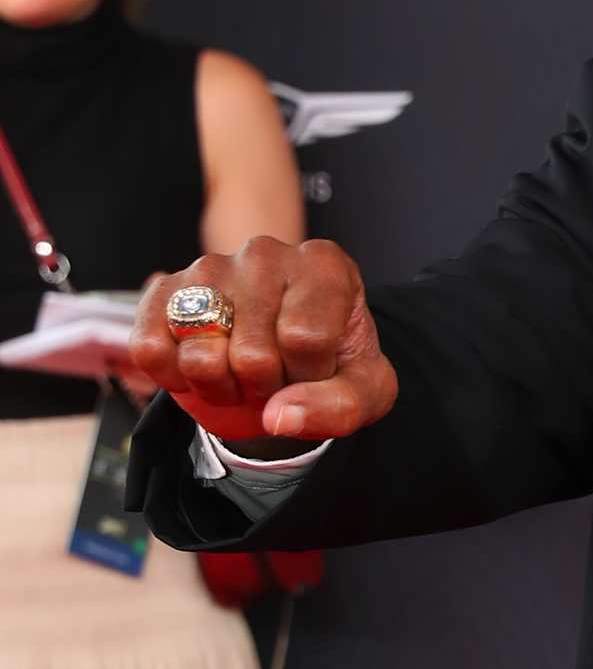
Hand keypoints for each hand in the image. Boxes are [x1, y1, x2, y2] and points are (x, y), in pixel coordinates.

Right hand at [129, 237, 397, 442]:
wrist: (286, 352)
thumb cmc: (332, 362)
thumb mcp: (365, 390)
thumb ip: (341, 406)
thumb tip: (279, 416)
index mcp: (324, 265)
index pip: (306, 337)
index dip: (309, 374)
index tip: (314, 366)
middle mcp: (265, 253)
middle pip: (253, 355)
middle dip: (264, 386)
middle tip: (275, 373)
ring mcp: (210, 266)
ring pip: (200, 356)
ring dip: (220, 386)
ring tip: (240, 368)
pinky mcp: (164, 290)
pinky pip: (150, 349)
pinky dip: (174, 378)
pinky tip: (204, 364)